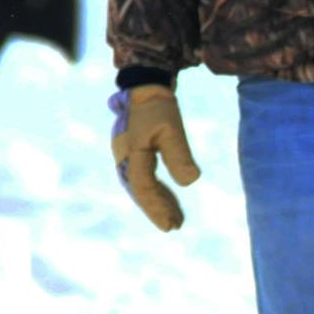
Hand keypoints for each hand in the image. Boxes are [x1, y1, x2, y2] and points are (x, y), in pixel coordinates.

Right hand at [110, 85, 198, 232]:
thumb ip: (179, 155)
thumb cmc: (159, 106)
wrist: (146, 85)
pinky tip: (169, 199)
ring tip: (175, 219)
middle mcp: (124, 156)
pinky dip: (155, 190)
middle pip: (138, 190)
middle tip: (173, 227)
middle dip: (155, 209)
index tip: (171, 224)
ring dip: (156, 202)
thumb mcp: (173, 129)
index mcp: (131, 152)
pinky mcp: (133, 152)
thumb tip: (190, 182)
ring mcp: (126, 154)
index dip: (156, 207)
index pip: (143, 186)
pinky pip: (142, 177)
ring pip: (139, 186)